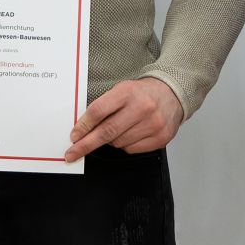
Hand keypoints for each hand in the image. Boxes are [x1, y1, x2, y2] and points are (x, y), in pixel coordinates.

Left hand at [65, 78, 183, 160]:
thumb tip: (82, 130)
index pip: (99, 111)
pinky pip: (131, 150)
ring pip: (118, 143)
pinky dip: (125, 145)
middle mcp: (142, 107)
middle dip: (86, 144)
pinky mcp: (161, 138)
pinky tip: (130, 134)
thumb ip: (103, 107)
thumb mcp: (121, 91)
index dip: (83, 126)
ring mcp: (153, 124)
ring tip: (117, 130)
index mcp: (128, 92)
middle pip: (107, 131)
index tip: (74, 137)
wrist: (171, 94)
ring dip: (110, 141)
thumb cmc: (141, 94)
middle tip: (72, 153)